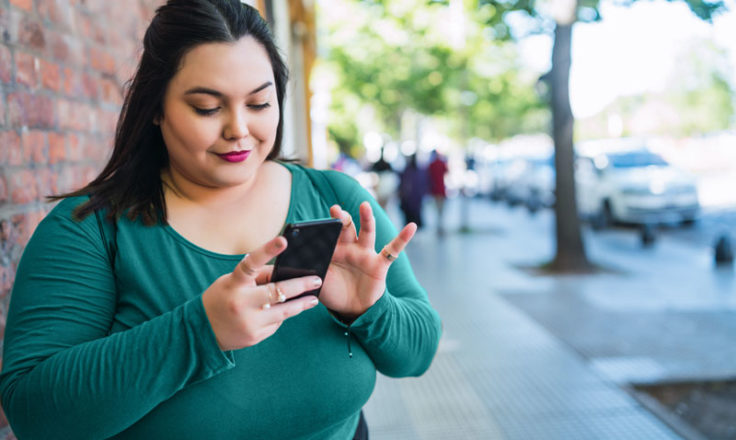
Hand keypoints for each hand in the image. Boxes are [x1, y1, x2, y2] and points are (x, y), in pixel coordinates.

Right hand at [201, 236, 321, 350]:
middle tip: (317, 280)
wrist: (202, 331)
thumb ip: (256, 277)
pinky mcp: (254, 337)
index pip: (251, 263)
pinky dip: (279, 317)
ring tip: (313, 299)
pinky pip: (276, 324)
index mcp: (233, 284)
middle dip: (301, 285)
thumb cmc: (221, 298)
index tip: (284, 240)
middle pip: (278, 291)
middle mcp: (241, 302)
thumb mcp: (231, 282)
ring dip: (301, 304)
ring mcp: (249, 322)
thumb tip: (285, 273)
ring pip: (284, 311)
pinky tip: (281, 313)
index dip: (267, 250)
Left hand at [319, 202, 416, 319]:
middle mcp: (349, 247)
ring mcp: (365, 254)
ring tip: (364, 206)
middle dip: (341, 219)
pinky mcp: (380, 264)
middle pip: (346, 228)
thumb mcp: (319, 281)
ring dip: (366, 219)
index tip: (313, 223)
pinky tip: (411, 226)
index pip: (327, 234)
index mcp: (333, 250)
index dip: (322, 227)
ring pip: (367, 232)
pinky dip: (403, 238)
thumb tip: (298, 260)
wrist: (352, 309)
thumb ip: (311, 269)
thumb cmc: (333, 292)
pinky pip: (392, 250)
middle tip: (335, 210)